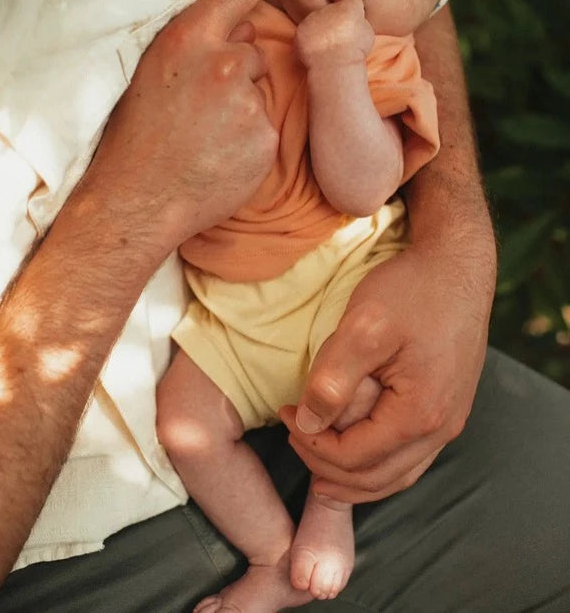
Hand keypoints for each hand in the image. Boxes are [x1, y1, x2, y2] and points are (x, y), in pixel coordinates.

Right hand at [83, 0, 320, 252]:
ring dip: (243, 108)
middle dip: (236, 73)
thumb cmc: (140, 133)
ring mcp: (245, 99)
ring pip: (260, 90)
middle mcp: (222, 61)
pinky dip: (251, 140)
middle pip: (253, 51)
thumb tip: (242, 29)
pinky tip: (222, 155)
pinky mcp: (263, 135)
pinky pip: (268, 126)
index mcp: (189, 37)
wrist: (137, 197)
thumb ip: (199, 42)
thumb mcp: (156, 70)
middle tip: (198, 109)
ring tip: (206, 136)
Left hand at [280, 238, 491, 502]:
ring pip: (397, 475)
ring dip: (353, 475)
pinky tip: (356, 446)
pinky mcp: (449, 407)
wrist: (457, 264)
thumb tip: (306, 424)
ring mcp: (450, 420)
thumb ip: (333, 379)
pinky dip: (378, 462)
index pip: (354, 458)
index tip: (284, 414)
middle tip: (293, 437)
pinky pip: (412, 456)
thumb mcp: (363, 326)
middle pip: (376, 479)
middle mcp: (442, 428)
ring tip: (317, 458)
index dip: (311, 444)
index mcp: (419, 414)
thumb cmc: (413, 289)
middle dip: (327, 468)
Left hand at [295, 0, 374, 69]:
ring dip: (322, 27)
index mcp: (348, 7)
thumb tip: (355, 9)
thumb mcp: (367, 32)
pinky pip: (306, 29)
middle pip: (332, 8)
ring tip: (329, 44)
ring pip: (318, 18)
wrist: (334, 68)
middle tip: (339, 37)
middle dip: (335, 19)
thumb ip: (361, 17)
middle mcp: (328, 8)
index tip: (352, 24)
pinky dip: (310, 37)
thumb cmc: (354, 53)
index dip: (353, 12)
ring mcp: (312, 18)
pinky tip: (318, 47)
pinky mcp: (301, 29)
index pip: (350, 1)